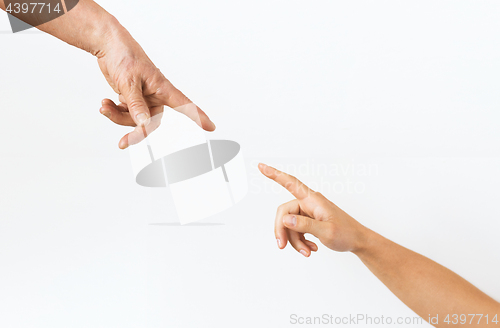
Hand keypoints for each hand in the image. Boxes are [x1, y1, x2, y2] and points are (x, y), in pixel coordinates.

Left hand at [97, 26, 214, 148]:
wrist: (108, 46)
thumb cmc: (124, 56)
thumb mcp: (128, 82)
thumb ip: (136, 104)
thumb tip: (144, 124)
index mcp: (162, 88)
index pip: (185, 105)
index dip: (198, 116)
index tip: (211, 127)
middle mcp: (156, 96)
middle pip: (152, 123)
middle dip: (135, 131)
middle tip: (123, 143)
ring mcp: (145, 99)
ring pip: (136, 121)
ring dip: (118, 118)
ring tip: (104, 106)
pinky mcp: (133, 99)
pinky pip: (126, 115)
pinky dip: (114, 112)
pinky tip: (105, 103)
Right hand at [258, 163, 368, 256]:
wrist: (358, 241)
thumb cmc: (347, 234)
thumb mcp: (327, 231)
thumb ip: (305, 225)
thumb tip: (286, 219)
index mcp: (313, 200)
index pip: (291, 183)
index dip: (275, 175)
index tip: (261, 166)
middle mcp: (309, 203)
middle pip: (285, 213)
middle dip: (283, 231)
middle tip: (282, 246)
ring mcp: (309, 212)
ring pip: (290, 225)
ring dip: (294, 240)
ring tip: (307, 252)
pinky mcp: (310, 221)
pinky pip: (296, 230)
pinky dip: (300, 241)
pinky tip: (311, 249)